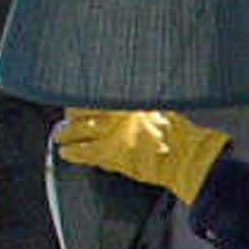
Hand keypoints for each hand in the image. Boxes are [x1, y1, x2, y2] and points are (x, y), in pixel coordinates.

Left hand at [52, 107, 226, 202]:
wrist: (188, 155)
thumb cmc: (180, 135)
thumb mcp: (160, 107)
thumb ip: (141, 103)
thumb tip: (131, 99)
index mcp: (128, 98)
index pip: (95, 93)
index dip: (83, 97)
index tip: (79, 98)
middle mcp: (116, 111)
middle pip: (80, 108)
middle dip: (71, 113)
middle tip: (67, 117)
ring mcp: (111, 131)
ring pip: (75, 129)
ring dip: (65, 133)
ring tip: (60, 136)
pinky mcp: (109, 152)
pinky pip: (81, 151)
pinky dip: (71, 152)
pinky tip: (65, 153)